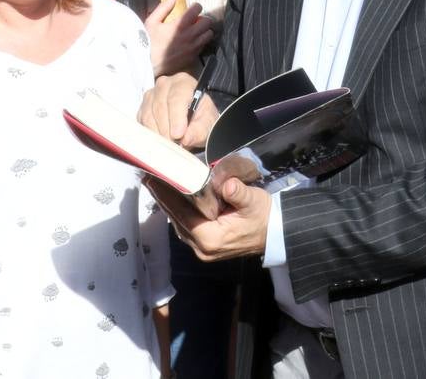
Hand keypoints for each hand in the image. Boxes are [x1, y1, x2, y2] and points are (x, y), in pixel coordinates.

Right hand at [138, 72, 218, 148]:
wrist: (194, 118)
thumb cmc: (201, 117)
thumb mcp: (207, 124)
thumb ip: (199, 131)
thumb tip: (186, 138)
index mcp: (184, 83)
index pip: (176, 98)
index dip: (176, 118)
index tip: (179, 134)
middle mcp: (165, 84)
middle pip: (160, 107)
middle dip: (167, 129)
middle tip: (175, 145)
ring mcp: (152, 94)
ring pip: (149, 115)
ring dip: (158, 133)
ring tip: (170, 144)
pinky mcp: (143, 107)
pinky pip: (142, 121)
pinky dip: (151, 133)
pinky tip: (162, 139)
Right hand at [145, 1, 213, 76]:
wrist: (147, 64)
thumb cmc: (147, 42)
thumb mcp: (152, 21)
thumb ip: (163, 8)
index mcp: (180, 24)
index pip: (197, 9)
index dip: (195, 7)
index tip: (191, 9)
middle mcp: (190, 35)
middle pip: (207, 21)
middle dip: (202, 18)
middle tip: (194, 20)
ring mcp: (193, 47)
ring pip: (209, 34)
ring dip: (204, 30)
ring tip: (195, 31)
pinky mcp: (193, 57)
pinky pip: (203, 46)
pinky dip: (200, 41)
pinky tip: (191, 42)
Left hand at [149, 176, 271, 260]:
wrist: (275, 232)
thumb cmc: (264, 216)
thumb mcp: (254, 201)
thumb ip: (238, 192)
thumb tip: (226, 184)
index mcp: (210, 238)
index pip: (181, 214)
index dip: (166, 196)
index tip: (152, 179)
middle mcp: (201, 248)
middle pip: (175, 219)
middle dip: (163, 198)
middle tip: (149, 176)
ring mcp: (202, 249)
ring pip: (178, 223)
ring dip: (168, 203)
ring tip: (157, 183)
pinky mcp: (205, 245)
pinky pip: (185, 225)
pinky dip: (177, 210)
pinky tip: (172, 195)